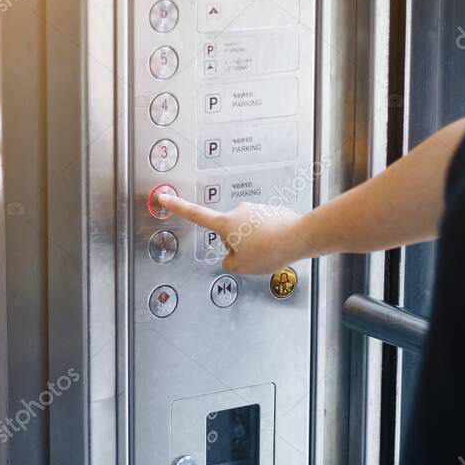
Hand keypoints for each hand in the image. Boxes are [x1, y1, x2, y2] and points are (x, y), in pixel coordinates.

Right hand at [158, 194, 307, 274]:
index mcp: (226, 223)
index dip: (177, 207)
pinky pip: (264, 230)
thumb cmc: (271, 249)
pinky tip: (279, 245)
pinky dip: (269, 239)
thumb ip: (229, 262)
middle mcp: (239, 211)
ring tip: (269, 252)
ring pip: (248, 232)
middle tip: (253, 256)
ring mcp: (256, 209)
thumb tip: (232, 256)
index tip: (164, 197)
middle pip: (229, 232)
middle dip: (238, 244)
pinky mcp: (272, 212)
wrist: (299, 237)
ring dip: (256, 243)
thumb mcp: (241, 267)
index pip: (195, 215)